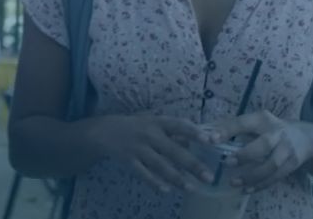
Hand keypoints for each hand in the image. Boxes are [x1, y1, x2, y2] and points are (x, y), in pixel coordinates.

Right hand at [85, 114, 215, 192]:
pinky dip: (154, 182)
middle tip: (208, 176)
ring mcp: (138, 148)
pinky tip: (166, 190)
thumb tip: (193, 141)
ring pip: (160, 165)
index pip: (178, 125)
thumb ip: (172, 132)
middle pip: (173, 150)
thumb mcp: (153, 122)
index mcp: (157, 122)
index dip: (194, 132)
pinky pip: (143, 173)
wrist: (103, 131)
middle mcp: (149, 134)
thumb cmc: (135, 126)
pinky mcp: (128, 160)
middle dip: (192, 164)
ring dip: (176, 178)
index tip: (210, 140)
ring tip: (191, 188)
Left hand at [208, 111, 312, 192]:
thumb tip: (202, 131)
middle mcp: (277, 133)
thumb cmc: (268, 130)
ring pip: (271, 165)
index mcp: (262, 119)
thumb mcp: (253, 123)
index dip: (227, 131)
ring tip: (233, 182)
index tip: (210, 139)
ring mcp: (286, 149)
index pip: (243, 123)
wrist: (304, 139)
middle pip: (263, 145)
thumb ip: (229, 127)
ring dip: (252, 175)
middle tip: (226, 163)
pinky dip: (261, 185)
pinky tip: (247, 189)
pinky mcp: (292, 164)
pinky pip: (276, 177)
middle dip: (244, 155)